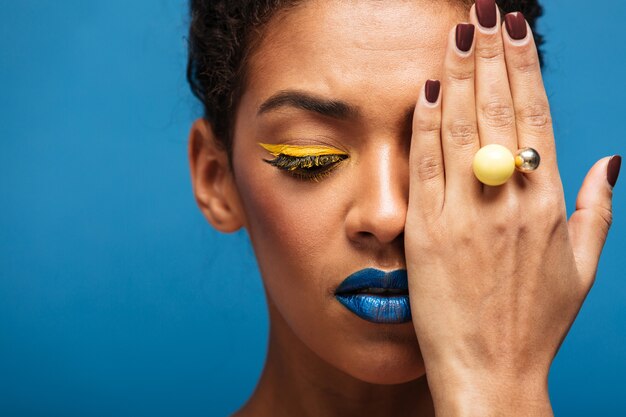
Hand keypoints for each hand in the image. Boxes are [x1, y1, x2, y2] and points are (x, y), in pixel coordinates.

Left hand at [405, 5, 617, 415]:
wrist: (491, 371)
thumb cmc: (535, 323)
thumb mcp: (581, 267)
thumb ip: (598, 210)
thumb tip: (613, 160)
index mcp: (549, 204)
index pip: (536, 117)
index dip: (524, 70)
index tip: (516, 33)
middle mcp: (509, 201)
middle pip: (498, 111)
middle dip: (490, 55)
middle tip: (483, 12)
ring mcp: (466, 214)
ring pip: (461, 128)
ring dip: (458, 75)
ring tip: (456, 34)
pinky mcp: (427, 231)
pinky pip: (425, 166)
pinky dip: (425, 125)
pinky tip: (425, 90)